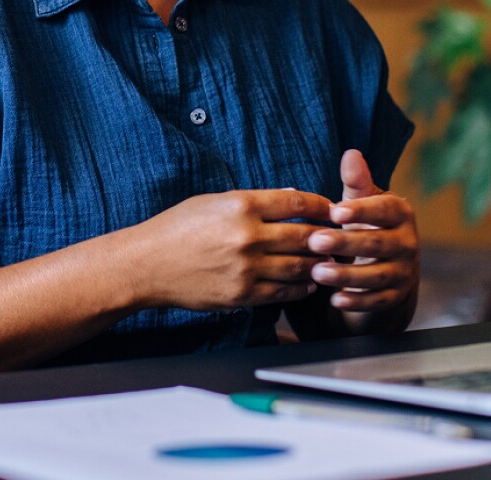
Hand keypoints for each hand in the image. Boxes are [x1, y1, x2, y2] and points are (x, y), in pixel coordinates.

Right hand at [122, 189, 333, 311]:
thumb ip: (254, 201)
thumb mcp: (213, 202)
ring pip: (299, 266)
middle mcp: (247, 235)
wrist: (147, 264)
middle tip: (343, 237)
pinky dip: (300, 287)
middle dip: (328, 237)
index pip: (295, 201)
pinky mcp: (242, 294)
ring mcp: (246, 268)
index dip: (321, 205)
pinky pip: (283, 292)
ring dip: (319, 264)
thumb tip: (290, 196)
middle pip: (304, 235)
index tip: (332, 209)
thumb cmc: (176, 228)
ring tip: (331, 261)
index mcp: (241, 205)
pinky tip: (308, 282)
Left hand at [306, 149, 418, 313]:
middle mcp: (408, 242)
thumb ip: (357, 183)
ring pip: (376, 275)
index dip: (361, 211)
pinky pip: (377, 301)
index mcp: (400, 213)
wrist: (389, 264)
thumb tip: (351, 154)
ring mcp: (405, 271)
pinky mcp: (397, 296)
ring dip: (346, 275)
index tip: (334, 212)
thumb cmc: (369, 224)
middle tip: (314, 242)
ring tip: (316, 272)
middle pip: (377, 244)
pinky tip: (334, 298)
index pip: (383, 210)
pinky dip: (357, 301)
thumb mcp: (364, 203)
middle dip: (345, 244)